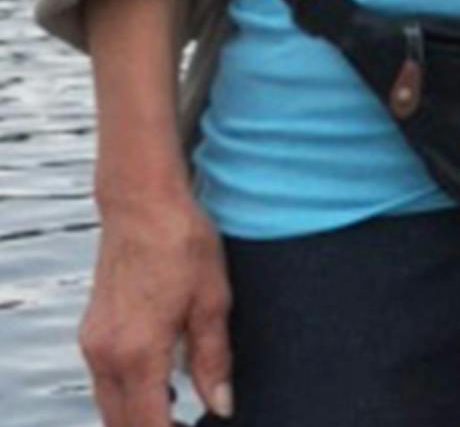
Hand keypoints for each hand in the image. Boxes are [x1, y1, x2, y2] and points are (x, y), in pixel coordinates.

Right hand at [81, 185, 232, 425]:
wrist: (142, 203)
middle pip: (122, 422)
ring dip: (138, 414)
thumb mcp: (212, 301)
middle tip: (189, 421)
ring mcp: (92, 343)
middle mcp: (105, 355)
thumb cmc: (182, 242)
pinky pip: (104, 380)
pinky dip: (127, 393)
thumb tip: (220, 405)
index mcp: (138, 352)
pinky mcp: (91, 331)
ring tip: (179, 408)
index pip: (148, 423)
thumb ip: (213, 360)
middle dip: (153, 426)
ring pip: (109, 404)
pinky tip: (159, 383)